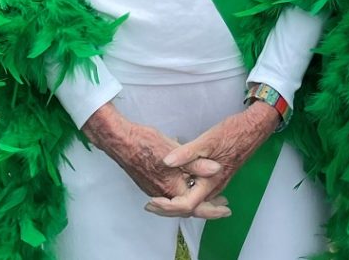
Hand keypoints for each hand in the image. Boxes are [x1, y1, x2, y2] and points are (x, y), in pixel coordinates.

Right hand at [81, 102, 220, 201]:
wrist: (122, 141)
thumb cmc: (147, 144)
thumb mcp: (175, 150)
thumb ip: (196, 163)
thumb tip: (216, 169)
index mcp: (171, 188)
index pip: (195, 206)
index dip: (213, 208)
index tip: (226, 208)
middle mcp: (163, 193)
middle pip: (188, 207)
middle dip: (207, 207)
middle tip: (224, 205)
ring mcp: (155, 189)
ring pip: (180, 200)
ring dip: (197, 198)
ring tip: (213, 195)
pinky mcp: (151, 182)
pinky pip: (172, 193)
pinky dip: (185, 192)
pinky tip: (192, 182)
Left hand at [145, 101, 280, 218]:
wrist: (254, 127)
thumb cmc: (232, 133)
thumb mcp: (208, 140)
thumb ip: (187, 153)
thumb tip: (166, 162)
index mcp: (210, 182)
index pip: (186, 205)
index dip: (167, 206)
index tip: (151, 201)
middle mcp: (214, 188)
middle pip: (189, 208)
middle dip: (168, 208)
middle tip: (149, 204)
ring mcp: (217, 183)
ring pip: (195, 200)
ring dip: (176, 201)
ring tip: (159, 197)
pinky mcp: (218, 176)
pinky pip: (200, 192)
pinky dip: (187, 192)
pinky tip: (181, 183)